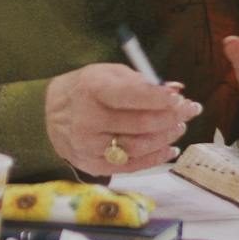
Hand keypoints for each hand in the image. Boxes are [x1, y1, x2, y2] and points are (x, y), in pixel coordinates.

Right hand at [44, 63, 200, 175]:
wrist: (49, 113)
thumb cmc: (87, 89)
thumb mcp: (108, 74)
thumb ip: (142, 82)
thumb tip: (176, 91)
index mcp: (92, 88)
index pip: (132, 95)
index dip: (161, 99)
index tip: (180, 98)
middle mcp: (87, 118)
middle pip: (140, 124)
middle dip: (171, 117)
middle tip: (189, 110)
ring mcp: (88, 145)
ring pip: (138, 146)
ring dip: (166, 137)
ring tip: (178, 127)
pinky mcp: (92, 164)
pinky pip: (131, 165)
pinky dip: (155, 157)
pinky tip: (169, 148)